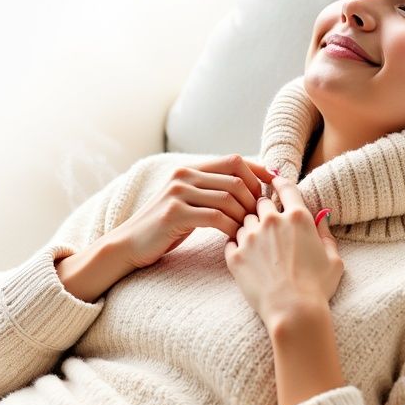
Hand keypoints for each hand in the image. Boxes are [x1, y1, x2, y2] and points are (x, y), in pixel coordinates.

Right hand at [110, 154, 275, 269]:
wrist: (129, 244)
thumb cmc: (165, 227)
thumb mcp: (187, 202)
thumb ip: (210, 191)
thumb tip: (249, 187)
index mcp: (189, 169)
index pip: (234, 160)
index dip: (258, 171)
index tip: (275, 186)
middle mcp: (183, 175)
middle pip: (235, 178)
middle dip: (255, 197)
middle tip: (263, 216)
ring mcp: (178, 193)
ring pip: (229, 197)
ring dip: (245, 215)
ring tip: (251, 229)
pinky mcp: (175, 214)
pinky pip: (216, 217)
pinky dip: (232, 227)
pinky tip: (235, 237)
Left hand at [224, 174, 342, 330]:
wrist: (293, 312)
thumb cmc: (317, 288)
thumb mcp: (333, 259)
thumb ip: (326, 235)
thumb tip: (323, 218)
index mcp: (298, 218)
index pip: (285, 187)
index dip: (279, 181)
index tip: (273, 180)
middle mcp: (272, 221)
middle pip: (260, 202)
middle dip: (263, 209)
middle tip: (267, 223)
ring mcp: (250, 237)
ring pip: (244, 221)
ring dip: (250, 228)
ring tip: (258, 247)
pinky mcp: (235, 255)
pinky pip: (231, 241)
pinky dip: (237, 246)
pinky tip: (246, 258)